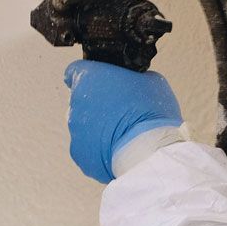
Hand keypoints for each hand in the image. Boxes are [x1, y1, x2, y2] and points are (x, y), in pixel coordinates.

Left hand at [65, 60, 182, 182]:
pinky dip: (101, 148)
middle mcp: (76, 104)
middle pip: (83, 101)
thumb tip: (132, 85)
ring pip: (85, 126)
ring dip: (100, 127)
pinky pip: (90, 148)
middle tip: (123, 111)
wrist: (147, 151)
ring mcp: (76, 132)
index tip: (97, 82)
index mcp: (89, 78)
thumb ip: (132, 79)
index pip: (75, 70)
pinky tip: (121, 148)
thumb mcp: (151, 80)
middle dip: (99, 105)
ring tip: (125, 133)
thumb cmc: (149, 114)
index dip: (89, 76)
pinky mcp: (81, 155)